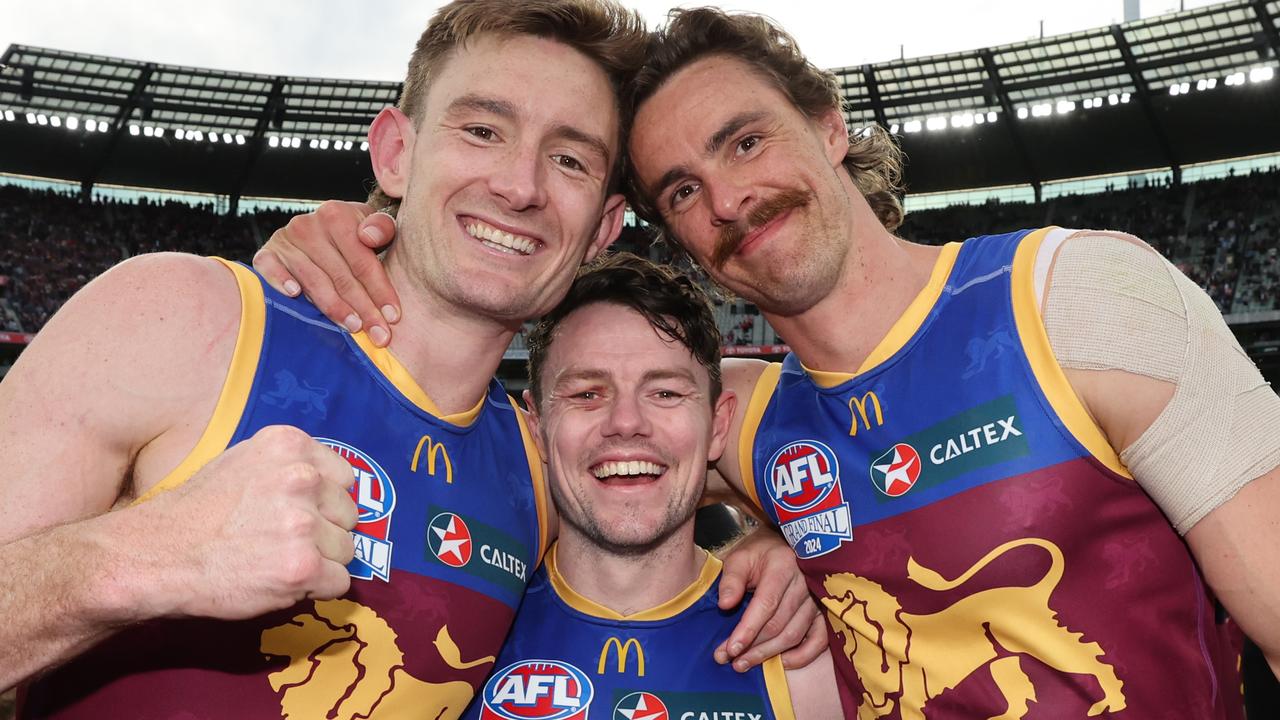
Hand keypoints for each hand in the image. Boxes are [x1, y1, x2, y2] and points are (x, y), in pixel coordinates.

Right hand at [136, 425, 358, 619]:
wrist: (154, 557)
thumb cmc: (196, 513)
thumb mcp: (242, 463)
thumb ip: (287, 468)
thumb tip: (331, 486)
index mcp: (289, 445)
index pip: (344, 478)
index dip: (324, 502)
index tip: (298, 514)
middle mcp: (302, 478)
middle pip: (348, 516)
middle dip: (324, 533)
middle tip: (280, 543)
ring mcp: (304, 523)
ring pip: (346, 550)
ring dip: (320, 562)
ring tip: (274, 562)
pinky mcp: (303, 566)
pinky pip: (338, 583)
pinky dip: (316, 590)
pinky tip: (279, 583)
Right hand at [253, 201, 398, 345]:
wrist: (321, 229)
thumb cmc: (355, 235)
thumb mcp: (375, 228)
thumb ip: (382, 228)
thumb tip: (369, 236)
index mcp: (337, 215)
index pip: (362, 261)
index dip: (380, 290)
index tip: (394, 317)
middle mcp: (308, 225)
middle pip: (340, 276)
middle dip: (363, 308)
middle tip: (379, 335)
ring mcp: (285, 239)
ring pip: (313, 280)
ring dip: (334, 307)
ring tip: (353, 328)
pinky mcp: (266, 254)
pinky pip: (270, 269)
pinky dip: (280, 280)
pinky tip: (294, 294)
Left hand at [716, 528, 827, 670]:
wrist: (786, 546)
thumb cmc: (760, 553)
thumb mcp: (741, 557)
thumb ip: (731, 580)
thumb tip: (725, 605)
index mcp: (783, 566)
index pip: (766, 604)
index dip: (748, 629)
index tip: (731, 649)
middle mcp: (804, 583)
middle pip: (779, 624)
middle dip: (753, 647)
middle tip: (731, 660)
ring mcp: (817, 599)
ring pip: (794, 635)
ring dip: (769, 654)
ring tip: (746, 663)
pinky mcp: (824, 612)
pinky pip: (819, 640)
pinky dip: (802, 656)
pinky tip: (781, 662)